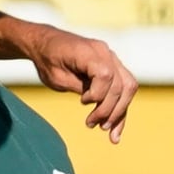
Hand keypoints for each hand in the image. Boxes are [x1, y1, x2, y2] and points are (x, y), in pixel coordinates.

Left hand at [25, 25, 137, 142]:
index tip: (82, 102)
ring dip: (119, 111)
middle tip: (92, 124)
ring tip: (105, 130)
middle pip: (121, 84)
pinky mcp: (112, 66)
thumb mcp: (57, 78)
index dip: (98, 94)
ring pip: (128, 87)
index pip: (106, 75)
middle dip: (109, 110)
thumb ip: (80, 87)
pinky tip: (115, 129)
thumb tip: (100, 103)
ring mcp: (111, 58)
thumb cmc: (48, 60)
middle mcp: (104, 52)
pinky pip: (123, 87)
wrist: (45, 43)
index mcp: (87, 51)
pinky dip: (120, 107)